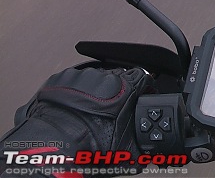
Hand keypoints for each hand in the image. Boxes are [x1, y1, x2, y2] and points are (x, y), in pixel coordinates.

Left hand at [1, 66, 152, 172]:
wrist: (54, 147)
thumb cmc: (88, 146)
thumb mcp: (125, 148)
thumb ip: (140, 141)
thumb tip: (146, 153)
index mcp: (125, 87)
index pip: (142, 76)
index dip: (141, 86)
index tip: (139, 93)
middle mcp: (104, 76)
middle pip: (116, 78)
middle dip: (115, 92)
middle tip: (108, 112)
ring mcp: (81, 77)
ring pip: (92, 79)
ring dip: (92, 91)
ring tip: (86, 114)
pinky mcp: (60, 79)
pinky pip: (70, 82)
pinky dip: (72, 93)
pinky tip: (70, 110)